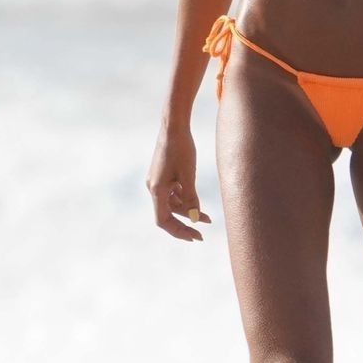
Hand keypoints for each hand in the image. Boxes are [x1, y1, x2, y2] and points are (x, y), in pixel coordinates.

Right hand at [147, 125, 210, 240]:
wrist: (174, 125)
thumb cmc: (182, 148)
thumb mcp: (189, 175)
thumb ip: (191, 198)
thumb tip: (196, 218)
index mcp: (156, 190)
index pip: (163, 221)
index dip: (179, 231)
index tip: (196, 237)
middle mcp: (153, 187)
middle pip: (168, 214)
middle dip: (186, 223)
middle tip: (203, 233)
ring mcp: (157, 181)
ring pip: (172, 204)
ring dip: (188, 212)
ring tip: (208, 218)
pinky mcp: (162, 175)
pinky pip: (173, 194)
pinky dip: (185, 200)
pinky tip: (197, 201)